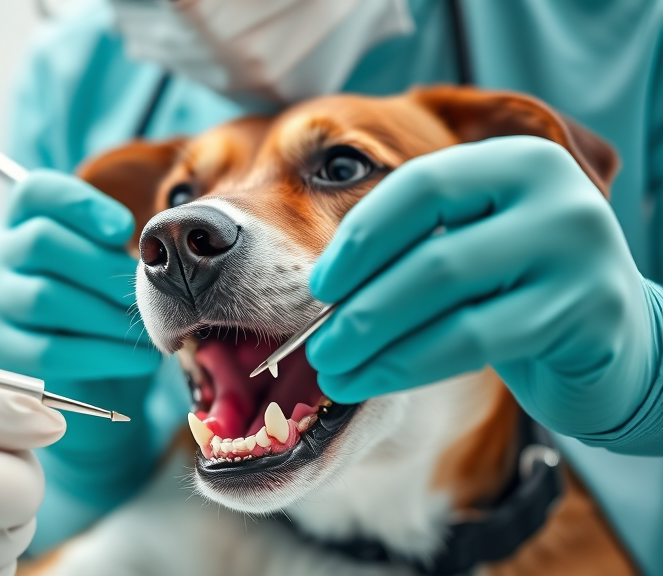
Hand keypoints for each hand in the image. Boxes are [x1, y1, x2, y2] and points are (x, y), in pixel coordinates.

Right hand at [0, 169, 159, 381]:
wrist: (77, 369)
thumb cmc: (95, 300)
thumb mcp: (102, 263)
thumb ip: (114, 249)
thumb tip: (147, 258)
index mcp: (21, 219)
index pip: (36, 191)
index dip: (82, 204)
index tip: (124, 229)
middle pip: (41, 241)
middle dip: (103, 267)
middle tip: (145, 292)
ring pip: (45, 297)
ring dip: (107, 315)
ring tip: (143, 328)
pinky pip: (49, 350)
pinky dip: (102, 354)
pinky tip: (136, 359)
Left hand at [307, 136, 657, 438]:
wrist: (617, 340)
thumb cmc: (517, 286)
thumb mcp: (472, 239)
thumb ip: (413, 242)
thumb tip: (317, 290)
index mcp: (520, 160)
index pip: (422, 186)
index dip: (361, 236)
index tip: (319, 285)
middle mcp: (557, 199)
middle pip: (431, 255)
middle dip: (360, 307)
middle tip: (314, 346)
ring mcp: (580, 257)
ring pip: (448, 304)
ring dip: (375, 343)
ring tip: (333, 371)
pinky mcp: (587, 317)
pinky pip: (474, 344)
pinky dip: (409, 365)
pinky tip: (373, 380)